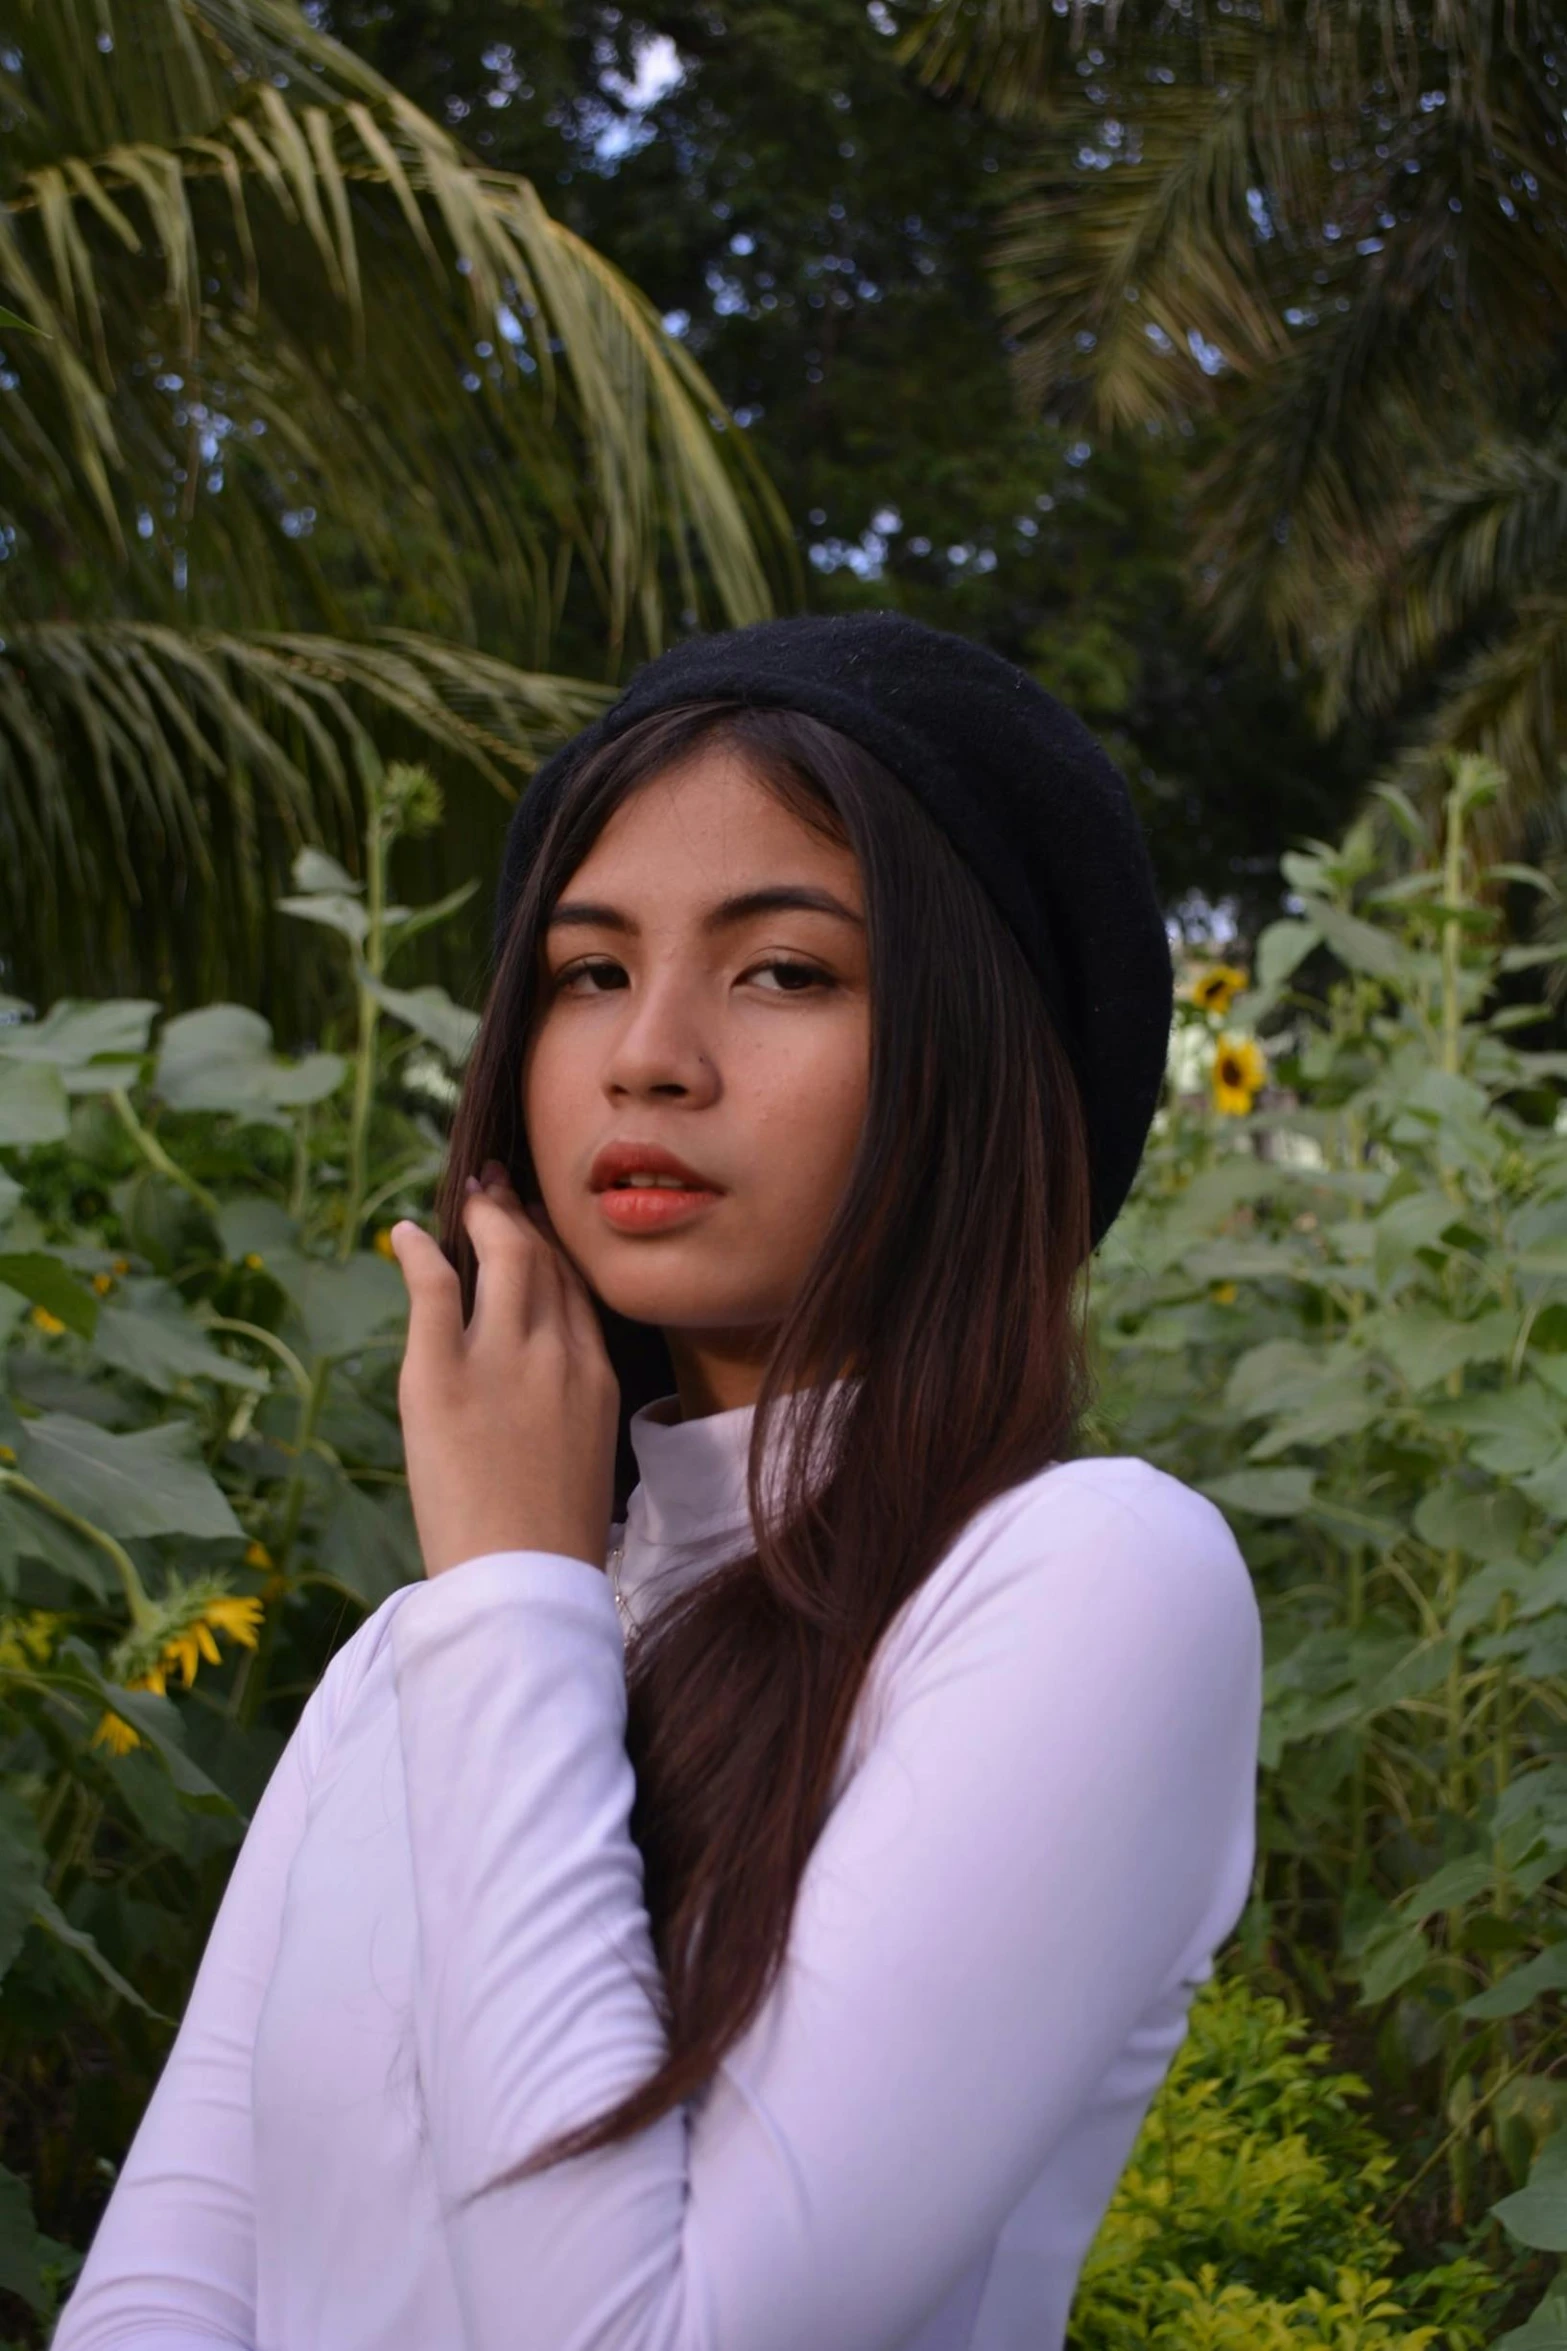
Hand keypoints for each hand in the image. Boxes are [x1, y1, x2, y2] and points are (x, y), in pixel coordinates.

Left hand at [388, 1162, 619, 1579]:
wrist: (523, 1580)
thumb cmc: (551, 1538)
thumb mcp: (583, 1454)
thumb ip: (567, 1403)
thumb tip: (542, 1385)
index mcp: (594, 1375)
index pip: (576, 1289)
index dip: (553, 1247)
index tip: (535, 1225)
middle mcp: (556, 1352)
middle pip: (542, 1260)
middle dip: (518, 1216)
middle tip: (495, 1191)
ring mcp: (500, 1359)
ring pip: (500, 1256)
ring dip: (481, 1218)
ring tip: (466, 1198)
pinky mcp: (441, 1375)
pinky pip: (433, 1288)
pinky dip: (417, 1252)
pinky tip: (403, 1234)